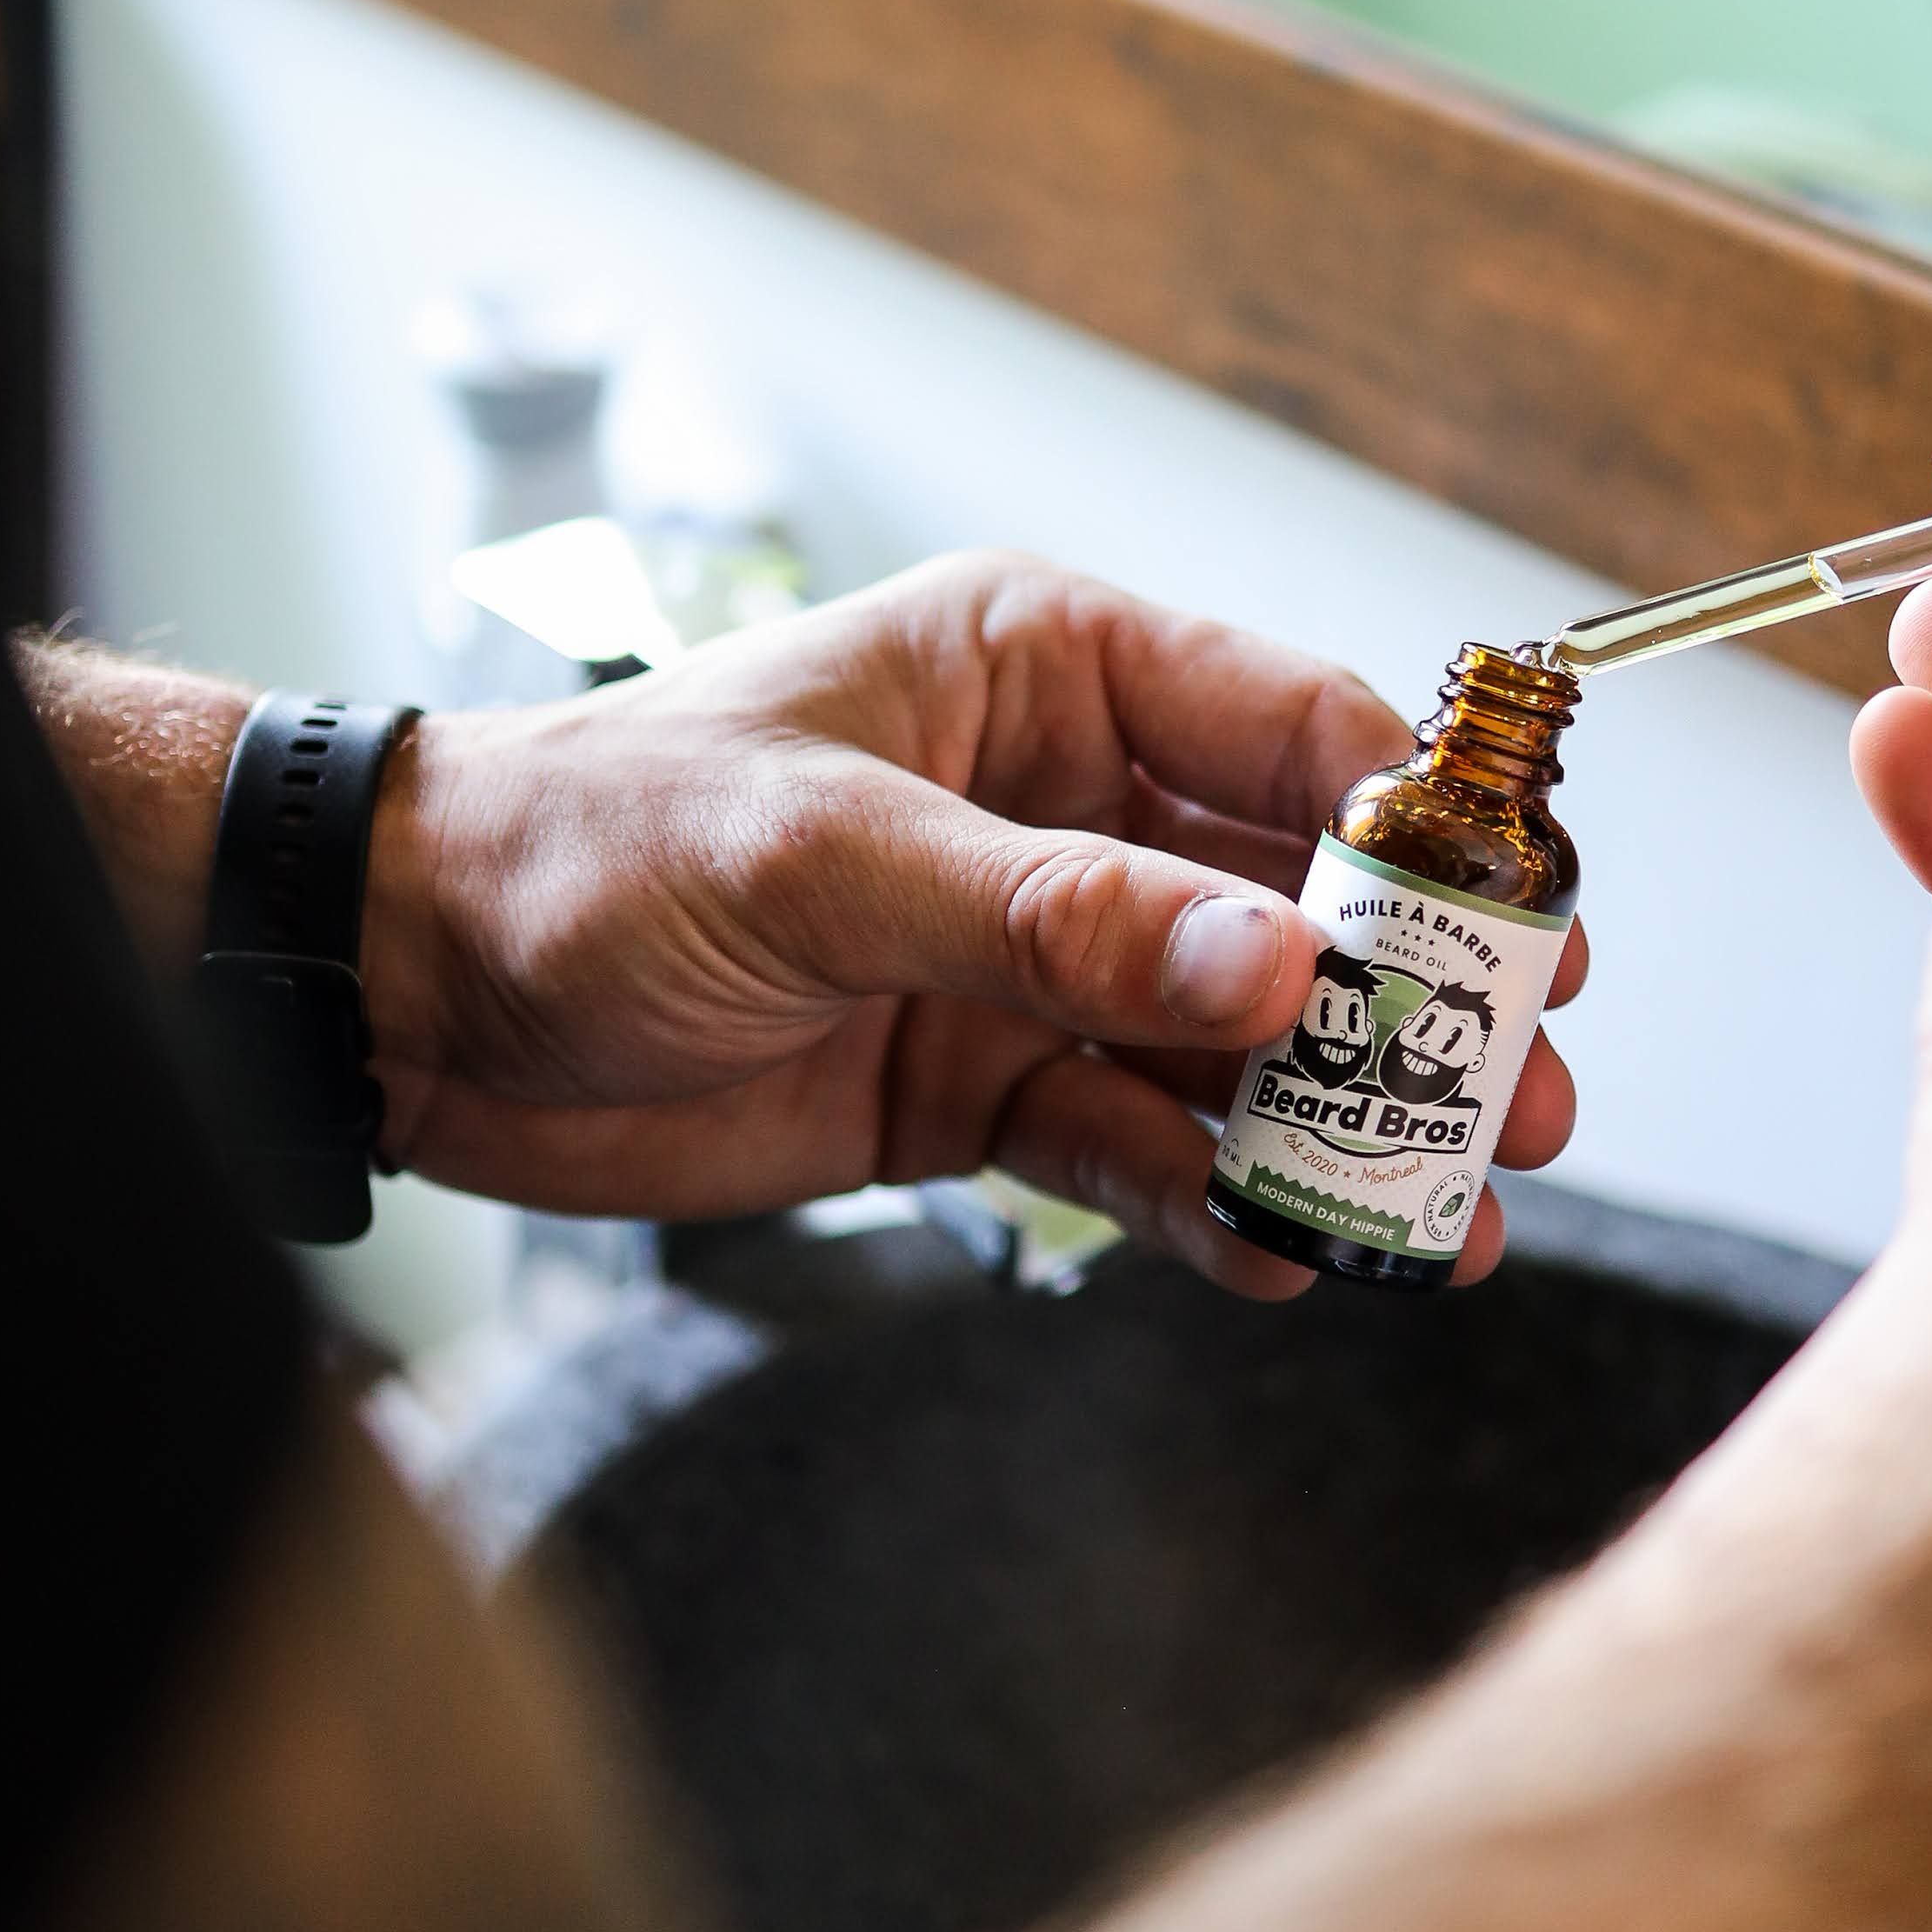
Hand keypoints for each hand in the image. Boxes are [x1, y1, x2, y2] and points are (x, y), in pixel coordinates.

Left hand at [362, 552, 1583, 1298]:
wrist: (411, 994)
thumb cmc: (583, 845)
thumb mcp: (823, 856)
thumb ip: (1054, 916)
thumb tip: (1270, 968)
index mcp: (1041, 670)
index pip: (1287, 722)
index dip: (1416, 827)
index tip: (1521, 927)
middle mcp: (1064, 805)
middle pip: (1293, 903)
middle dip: (1410, 1006)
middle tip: (1520, 1099)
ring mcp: (1030, 959)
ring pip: (1230, 1045)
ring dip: (1330, 1129)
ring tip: (1440, 1223)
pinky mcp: (980, 1091)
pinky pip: (1132, 1149)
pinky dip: (1203, 1205)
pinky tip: (1273, 1260)